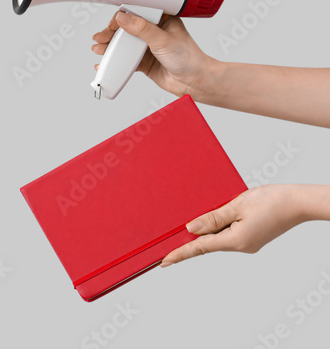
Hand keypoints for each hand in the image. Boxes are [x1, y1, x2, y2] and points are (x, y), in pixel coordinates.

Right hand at [92, 11, 219, 101]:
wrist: (195, 83)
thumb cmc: (189, 59)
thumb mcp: (163, 40)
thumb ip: (141, 29)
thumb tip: (122, 18)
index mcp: (161, 20)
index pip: (136, 14)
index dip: (121, 18)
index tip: (111, 25)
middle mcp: (153, 32)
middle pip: (126, 30)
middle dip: (111, 34)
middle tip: (100, 38)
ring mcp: (148, 48)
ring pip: (124, 45)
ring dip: (110, 47)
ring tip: (98, 50)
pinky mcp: (144, 62)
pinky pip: (126, 60)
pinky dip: (115, 62)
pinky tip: (106, 63)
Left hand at [161, 185, 309, 266]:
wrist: (298, 202)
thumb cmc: (271, 201)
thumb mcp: (236, 205)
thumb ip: (212, 218)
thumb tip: (191, 229)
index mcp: (236, 241)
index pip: (200, 248)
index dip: (180, 253)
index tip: (163, 262)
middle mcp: (241, 245)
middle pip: (208, 242)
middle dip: (191, 238)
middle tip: (168, 239)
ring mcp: (248, 242)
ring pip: (219, 236)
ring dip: (207, 228)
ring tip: (194, 219)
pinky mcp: (253, 236)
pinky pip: (229, 232)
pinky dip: (219, 226)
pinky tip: (215, 216)